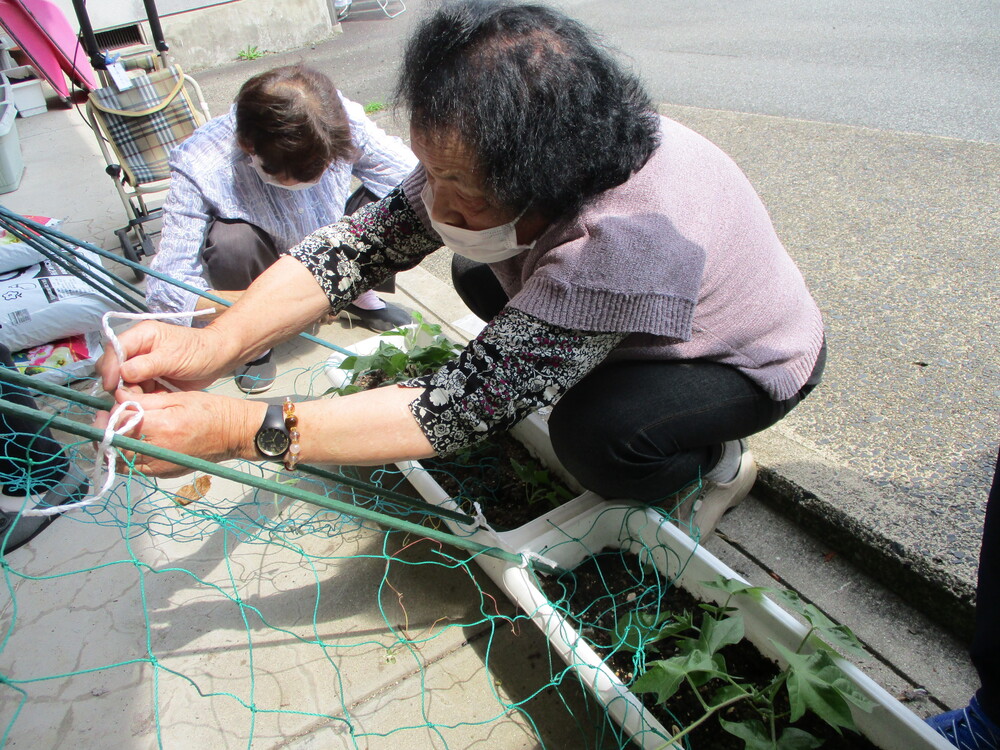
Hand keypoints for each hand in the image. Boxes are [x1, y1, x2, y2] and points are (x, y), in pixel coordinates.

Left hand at [94, 389, 261, 477]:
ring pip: (121, 463)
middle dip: (104, 435)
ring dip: (112, 448)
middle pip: (115, 449)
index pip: (119, 427)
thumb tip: (117, 397)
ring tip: (115, 433)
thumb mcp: (177, 398)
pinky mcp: (164, 474)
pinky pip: (135, 469)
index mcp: (162, 428)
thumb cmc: (210, 410)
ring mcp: (161, 467)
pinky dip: (127, 457)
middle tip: (105, 421)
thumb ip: (144, 401)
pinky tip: (132, 444)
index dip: (106, 418)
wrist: (234, 434)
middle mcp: (158, 452)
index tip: (103, 410)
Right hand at [97, 321, 236, 393]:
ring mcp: (143, 365)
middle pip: (113, 366)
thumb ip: (147, 365)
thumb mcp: (173, 357)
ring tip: (147, 399)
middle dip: (119, 382)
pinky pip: (137, 391)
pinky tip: (155, 399)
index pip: (114, 348)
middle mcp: (138, 349)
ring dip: (131, 393)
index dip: (109, 367)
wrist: (218, 360)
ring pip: (123, 382)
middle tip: (132, 396)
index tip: (112, 385)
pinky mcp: (150, 379)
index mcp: (141, 335)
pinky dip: (142, 398)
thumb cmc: (198, 351)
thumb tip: (122, 373)